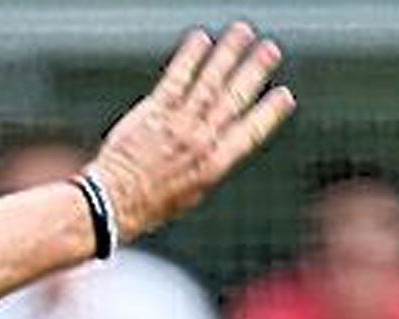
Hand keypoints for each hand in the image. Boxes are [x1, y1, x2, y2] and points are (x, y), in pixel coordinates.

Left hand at [86, 23, 294, 241]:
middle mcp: (200, 141)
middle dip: (254, 71)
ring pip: (209, 83)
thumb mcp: (191, 194)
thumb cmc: (149, 204)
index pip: (250, 133)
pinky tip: (201, 39)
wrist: (113, 202)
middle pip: (233, 98)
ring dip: (228, 54)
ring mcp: (177, 124)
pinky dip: (190, 57)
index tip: (285, 95)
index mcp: (214, 165)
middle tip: (271, 49)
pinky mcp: (153, 112)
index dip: (269, 113)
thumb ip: (209, 165)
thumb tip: (224, 146)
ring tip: (242, 33)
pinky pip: (176, 79)